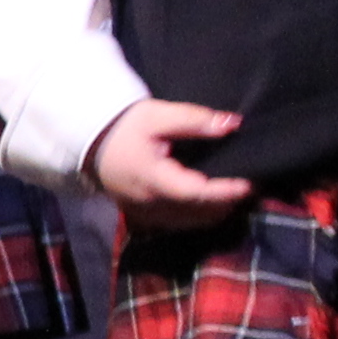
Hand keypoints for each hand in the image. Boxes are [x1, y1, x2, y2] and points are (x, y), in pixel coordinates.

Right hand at [83, 97, 254, 223]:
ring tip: (234, 195)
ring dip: (215, 212)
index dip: (227, 191)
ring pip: (191, 222)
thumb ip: (195, 120)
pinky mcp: (143, 216)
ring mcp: (146, 213)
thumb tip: (233, 124)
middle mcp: (150, 203)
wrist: (87, 141)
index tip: (250, 182)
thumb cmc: (123, 126)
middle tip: (250, 186)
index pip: (198, 193)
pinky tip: (210, 204)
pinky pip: (179, 223)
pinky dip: (198, 216)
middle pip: (199, 213)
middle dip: (226, 202)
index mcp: (154, 179)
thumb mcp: (157, 116)